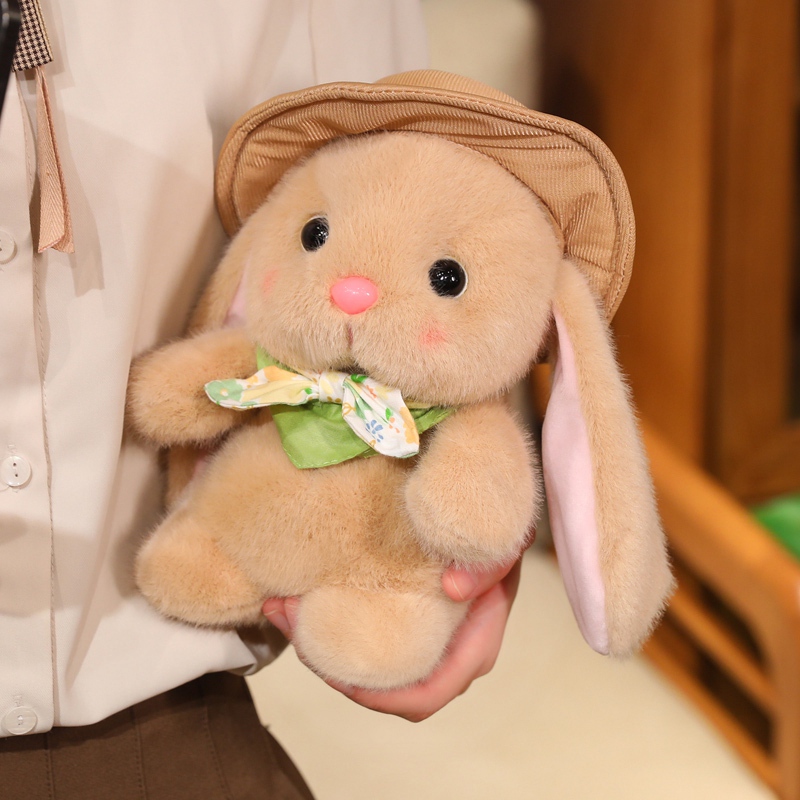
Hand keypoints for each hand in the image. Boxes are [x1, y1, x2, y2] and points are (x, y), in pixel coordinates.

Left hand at [262, 557, 521, 721]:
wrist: (490, 517)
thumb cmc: (497, 537)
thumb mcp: (502, 547)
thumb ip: (488, 566)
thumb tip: (453, 589)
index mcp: (475, 646)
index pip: (424, 694)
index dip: (375, 696)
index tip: (331, 672)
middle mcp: (449, 653)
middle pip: (384, 686)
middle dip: (329, 664)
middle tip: (286, 618)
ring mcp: (426, 639)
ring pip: (369, 664)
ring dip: (321, 642)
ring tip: (282, 604)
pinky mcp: (407, 621)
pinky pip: (367, 638)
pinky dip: (332, 623)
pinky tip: (303, 598)